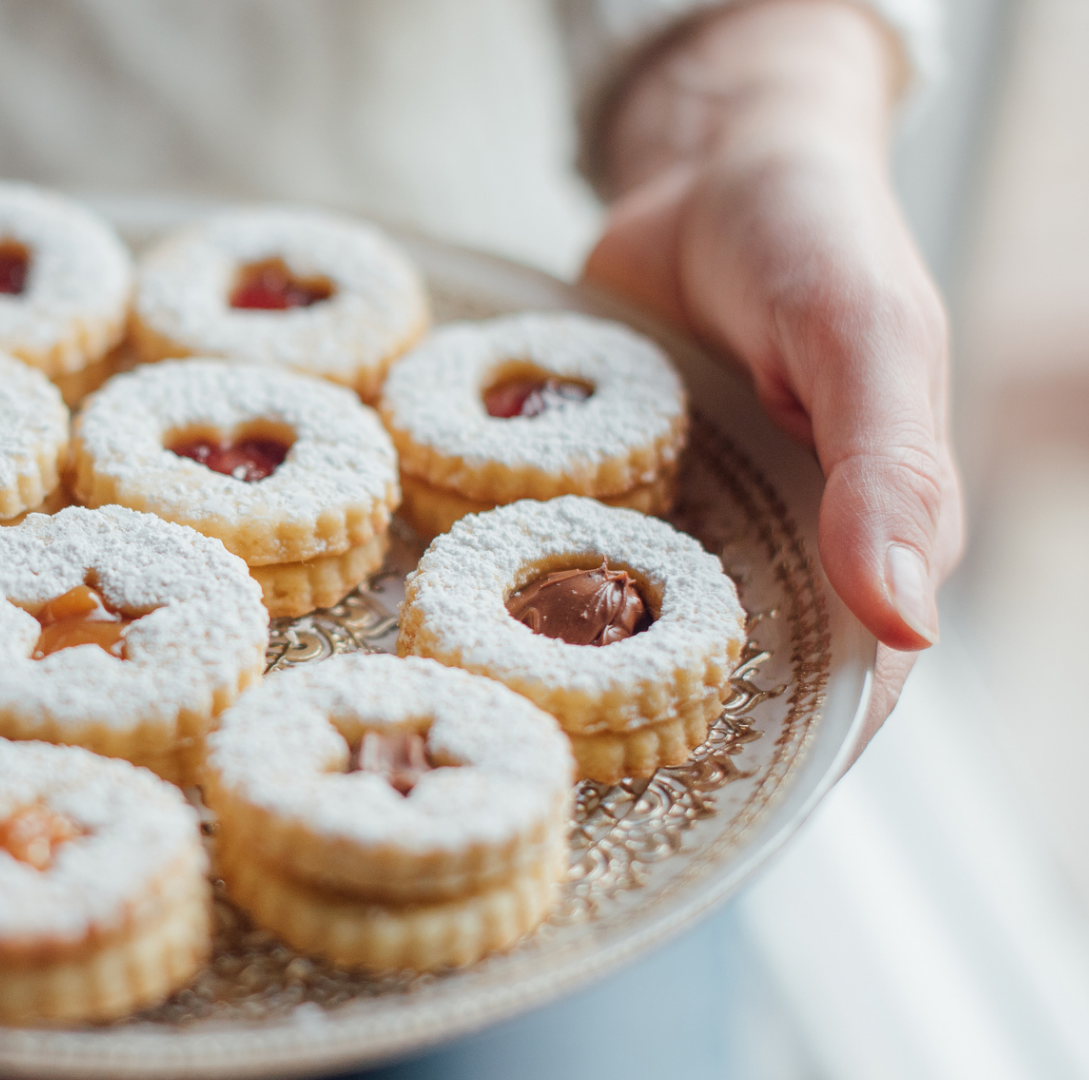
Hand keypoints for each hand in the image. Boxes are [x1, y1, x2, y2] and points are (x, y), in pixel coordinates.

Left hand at [584, 0, 961, 745]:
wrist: (710, 168)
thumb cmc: (815, 239)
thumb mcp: (862, 336)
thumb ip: (888, 470)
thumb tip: (903, 624)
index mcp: (877, 538)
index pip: (848, 691)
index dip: (787, 758)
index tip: (705, 814)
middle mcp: (786, 553)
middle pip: (736, 685)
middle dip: (664, 738)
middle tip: (572, 786)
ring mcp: (694, 531)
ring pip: (646, 641)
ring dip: (586, 685)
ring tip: (511, 738)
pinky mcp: (614, 498)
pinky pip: (577, 570)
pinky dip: (534, 600)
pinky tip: (472, 637)